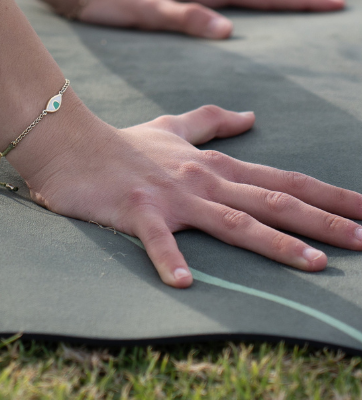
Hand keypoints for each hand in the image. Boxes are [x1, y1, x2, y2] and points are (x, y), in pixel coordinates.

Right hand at [9, 102, 361, 287]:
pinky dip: (169, 260)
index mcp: (215, 167)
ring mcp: (173, 196)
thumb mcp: (170, 128)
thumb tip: (249, 116)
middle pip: (274, 203)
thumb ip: (210, 122)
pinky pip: (157, 239)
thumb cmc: (118, 141)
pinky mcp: (138, 210)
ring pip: (234, 221)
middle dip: (326, 222)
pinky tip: (184, 284)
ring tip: (315, 264)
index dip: (330, 198)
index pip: (284, 183)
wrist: (68, 141)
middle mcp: (204, 181)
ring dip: (275, 242)